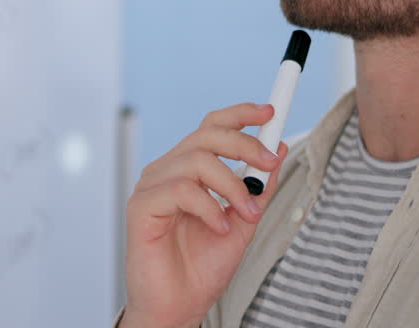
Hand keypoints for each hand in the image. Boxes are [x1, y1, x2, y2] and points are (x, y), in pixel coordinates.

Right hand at [121, 102, 289, 327]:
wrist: (179, 306)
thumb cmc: (201, 267)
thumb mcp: (243, 221)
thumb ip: (257, 187)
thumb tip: (277, 149)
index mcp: (188, 170)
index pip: (211, 128)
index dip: (239, 115)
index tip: (269, 113)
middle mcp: (167, 171)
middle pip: (206, 135)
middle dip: (245, 145)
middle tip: (269, 163)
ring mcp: (151, 186)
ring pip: (197, 161)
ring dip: (232, 186)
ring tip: (246, 215)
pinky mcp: (141, 206)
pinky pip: (181, 190)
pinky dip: (209, 208)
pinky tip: (218, 228)